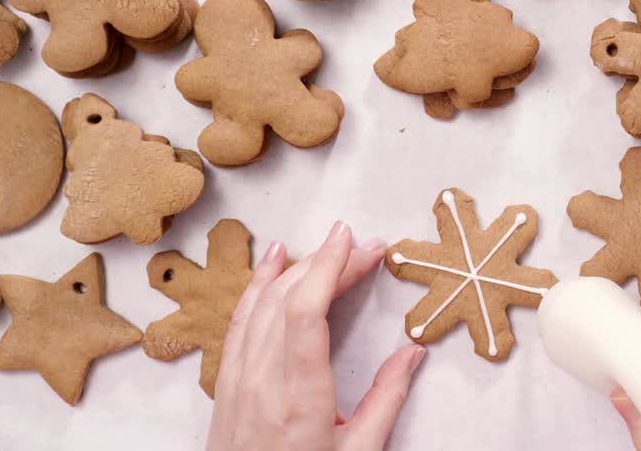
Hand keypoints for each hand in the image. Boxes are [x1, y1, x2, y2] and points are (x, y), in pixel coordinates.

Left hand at [209, 221, 425, 450]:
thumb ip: (387, 400)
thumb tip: (412, 353)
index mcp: (299, 399)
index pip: (307, 313)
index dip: (328, 267)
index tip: (351, 241)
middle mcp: (261, 382)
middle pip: (288, 299)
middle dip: (328, 262)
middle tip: (364, 246)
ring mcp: (238, 380)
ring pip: (262, 303)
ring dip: (297, 267)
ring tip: (328, 244)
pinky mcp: (228, 383)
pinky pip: (240, 320)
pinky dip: (257, 284)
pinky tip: (272, 263)